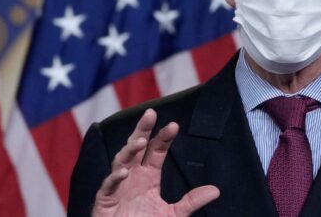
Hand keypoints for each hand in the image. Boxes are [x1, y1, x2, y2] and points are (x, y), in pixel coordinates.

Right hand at [92, 109, 219, 215]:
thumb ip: (191, 201)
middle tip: (150, 113)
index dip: (164, 137)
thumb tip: (215, 190)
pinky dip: (115, 178)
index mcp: (148, 176)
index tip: (174, 125)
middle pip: (137, 147)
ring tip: (142, 141)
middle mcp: (133, 176)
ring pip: (121, 161)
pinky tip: (124, 172)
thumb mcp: (173, 214)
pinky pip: (109, 186)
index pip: (156, 150)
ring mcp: (118, 186)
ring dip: (130, 150)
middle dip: (143, 130)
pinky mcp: (105, 200)